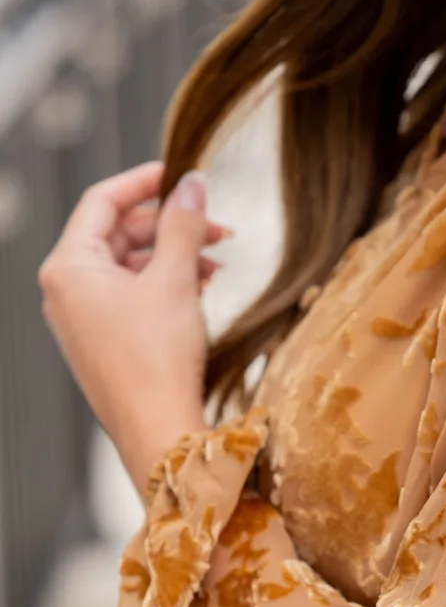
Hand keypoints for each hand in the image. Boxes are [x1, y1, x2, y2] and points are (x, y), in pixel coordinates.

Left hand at [38, 162, 229, 498]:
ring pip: (128, 267)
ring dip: (173, 258)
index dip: (144, 182)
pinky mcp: (100, 343)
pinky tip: (201, 291)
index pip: (102, 201)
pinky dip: (164, 286)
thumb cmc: (158, 359)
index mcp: (68, 267)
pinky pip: (129, 297)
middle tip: (218, 229)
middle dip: (169, 227)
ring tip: (217, 265)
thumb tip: (193, 183)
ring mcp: (80, 319)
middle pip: (117, 234)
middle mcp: (65, 290)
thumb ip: (184, 225)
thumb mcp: (177, 280)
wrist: (157, 432)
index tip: (183, 175)